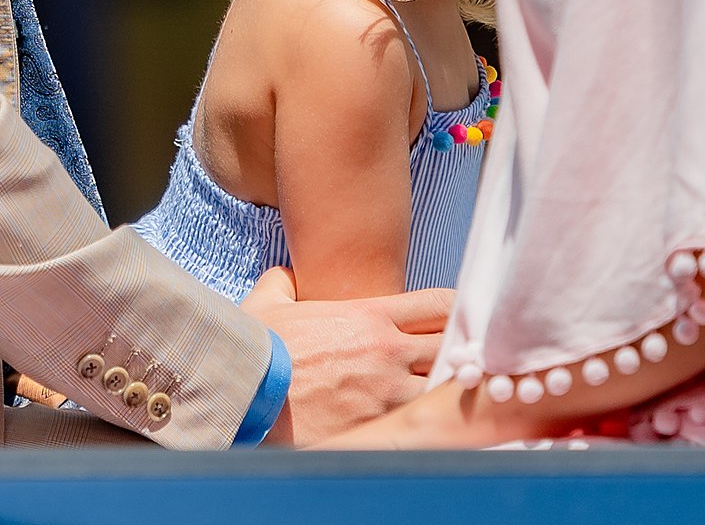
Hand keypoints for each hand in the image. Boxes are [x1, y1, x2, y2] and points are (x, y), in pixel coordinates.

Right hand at [240, 265, 448, 445]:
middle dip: (460, 353)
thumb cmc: (256, 349)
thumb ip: (286, 282)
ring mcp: (387, 392)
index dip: (458, 311)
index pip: (440, 304)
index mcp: (371, 315)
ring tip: (447, 398)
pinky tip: (427, 428)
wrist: (243, 393)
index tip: (461, 320)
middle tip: (461, 361)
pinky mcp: (378, 428)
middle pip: (453, 345)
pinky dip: (429, 425)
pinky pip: (421, 425)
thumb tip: (288, 277)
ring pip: (444, 389)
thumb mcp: (269, 302)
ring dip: (447, 392)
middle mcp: (388, 350)